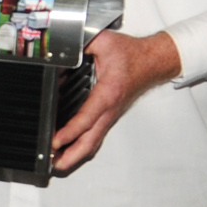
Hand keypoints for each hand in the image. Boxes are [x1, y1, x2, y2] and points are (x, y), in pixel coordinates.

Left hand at [51, 30, 181, 173]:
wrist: (153, 61)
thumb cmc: (133, 55)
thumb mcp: (105, 42)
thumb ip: (82, 43)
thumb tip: (62, 46)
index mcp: (108, 93)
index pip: (87, 117)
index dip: (70, 131)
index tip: (56, 141)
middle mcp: (110, 108)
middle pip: (91, 140)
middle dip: (72, 155)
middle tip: (53, 164)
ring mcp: (110, 115)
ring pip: (93, 141)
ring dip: (76, 155)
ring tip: (57, 164)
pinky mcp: (109, 116)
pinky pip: (95, 135)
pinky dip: (82, 146)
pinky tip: (69, 150)